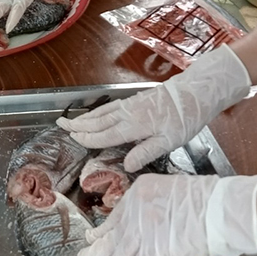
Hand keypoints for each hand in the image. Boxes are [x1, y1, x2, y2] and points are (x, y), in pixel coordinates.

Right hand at [56, 44, 251, 170]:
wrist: (196, 91)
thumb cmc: (185, 118)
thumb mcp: (169, 141)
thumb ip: (145, 152)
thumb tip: (125, 164)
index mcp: (134, 126)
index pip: (105, 135)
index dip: (88, 138)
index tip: (74, 139)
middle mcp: (128, 113)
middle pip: (98, 121)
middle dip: (79, 124)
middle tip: (60, 125)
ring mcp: (131, 105)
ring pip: (102, 112)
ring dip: (85, 117)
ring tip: (71, 120)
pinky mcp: (136, 100)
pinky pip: (110, 106)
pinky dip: (98, 110)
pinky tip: (97, 113)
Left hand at [77, 173, 256, 255]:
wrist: (220, 207)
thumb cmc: (205, 199)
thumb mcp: (169, 190)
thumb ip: (151, 206)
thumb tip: (142, 224)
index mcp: (139, 191)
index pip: (116, 216)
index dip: (104, 231)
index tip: (93, 238)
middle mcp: (136, 209)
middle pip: (112, 235)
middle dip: (96, 251)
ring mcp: (144, 229)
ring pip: (119, 253)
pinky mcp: (156, 249)